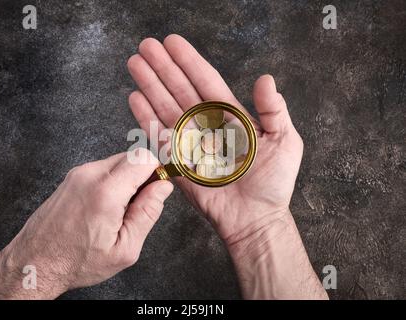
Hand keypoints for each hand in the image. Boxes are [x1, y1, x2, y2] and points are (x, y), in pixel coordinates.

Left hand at [0, 149, 172, 298]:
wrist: (35, 262)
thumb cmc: (77, 261)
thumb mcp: (124, 248)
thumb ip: (148, 213)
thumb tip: (163, 186)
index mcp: (106, 193)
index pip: (144, 157)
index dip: (157, 170)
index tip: (158, 187)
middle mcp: (90, 175)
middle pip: (132, 156)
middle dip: (143, 176)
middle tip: (138, 205)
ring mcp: (78, 173)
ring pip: (118, 162)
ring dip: (128, 180)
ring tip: (119, 210)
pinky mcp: (72, 176)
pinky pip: (104, 169)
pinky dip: (113, 182)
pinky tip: (106, 207)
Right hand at [127, 35, 301, 243]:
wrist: (256, 217)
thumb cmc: (274, 182)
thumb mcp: (285, 140)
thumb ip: (274, 109)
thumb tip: (265, 78)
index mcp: (230, 116)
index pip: (206, 81)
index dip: (189, 61)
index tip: (172, 42)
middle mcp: (207, 125)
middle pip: (180, 89)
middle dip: (163, 67)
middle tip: (145, 45)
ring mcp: (190, 142)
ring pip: (166, 107)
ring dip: (150, 85)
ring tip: (135, 64)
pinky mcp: (178, 162)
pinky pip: (159, 137)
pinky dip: (146, 118)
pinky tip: (135, 98)